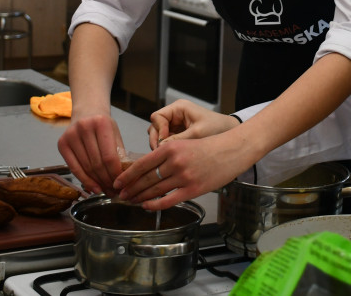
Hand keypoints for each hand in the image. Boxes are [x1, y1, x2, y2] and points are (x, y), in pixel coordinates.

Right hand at [57, 113, 125, 196]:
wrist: (87, 112)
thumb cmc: (103, 125)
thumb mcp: (115, 133)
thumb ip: (119, 152)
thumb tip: (125, 177)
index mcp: (101, 124)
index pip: (109, 156)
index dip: (114, 173)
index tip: (120, 183)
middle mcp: (84, 128)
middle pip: (96, 163)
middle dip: (106, 180)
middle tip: (113, 191)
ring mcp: (71, 136)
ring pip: (85, 167)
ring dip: (96, 182)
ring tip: (105, 191)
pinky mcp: (62, 144)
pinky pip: (74, 167)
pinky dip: (84, 180)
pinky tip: (93, 187)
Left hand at [115, 131, 253, 210]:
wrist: (233, 150)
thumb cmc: (210, 146)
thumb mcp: (184, 143)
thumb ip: (166, 155)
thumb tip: (147, 169)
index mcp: (171, 147)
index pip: (141, 164)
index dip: (126, 175)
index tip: (117, 182)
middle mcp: (175, 162)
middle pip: (145, 179)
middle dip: (130, 189)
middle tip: (120, 195)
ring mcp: (184, 176)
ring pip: (155, 190)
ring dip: (140, 197)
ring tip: (132, 201)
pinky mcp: (193, 189)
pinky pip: (169, 200)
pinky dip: (155, 205)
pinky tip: (147, 206)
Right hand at [148, 99, 239, 148]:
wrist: (229, 131)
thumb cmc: (217, 127)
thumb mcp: (197, 133)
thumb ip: (178, 139)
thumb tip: (160, 147)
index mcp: (179, 108)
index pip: (157, 117)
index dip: (158, 130)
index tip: (164, 142)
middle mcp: (175, 114)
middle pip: (155, 126)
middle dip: (157, 140)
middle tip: (162, 153)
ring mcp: (176, 124)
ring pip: (159, 135)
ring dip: (161, 145)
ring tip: (168, 155)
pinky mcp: (178, 133)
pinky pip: (166, 141)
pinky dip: (167, 148)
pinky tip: (173, 155)